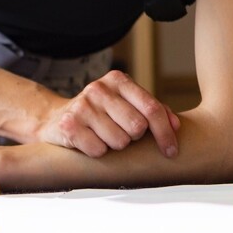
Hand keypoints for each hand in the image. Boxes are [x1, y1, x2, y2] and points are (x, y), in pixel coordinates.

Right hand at [33, 70, 178, 158]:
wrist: (56, 118)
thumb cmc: (102, 114)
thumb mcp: (126, 105)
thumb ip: (153, 111)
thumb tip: (177, 125)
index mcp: (118, 80)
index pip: (152, 108)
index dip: (165, 133)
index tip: (171, 152)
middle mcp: (99, 89)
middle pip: (137, 127)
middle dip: (134, 138)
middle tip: (121, 134)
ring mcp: (82, 106)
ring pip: (119, 142)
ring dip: (114, 145)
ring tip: (102, 136)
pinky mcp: (68, 125)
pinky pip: (98, 150)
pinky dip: (97, 152)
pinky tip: (89, 141)